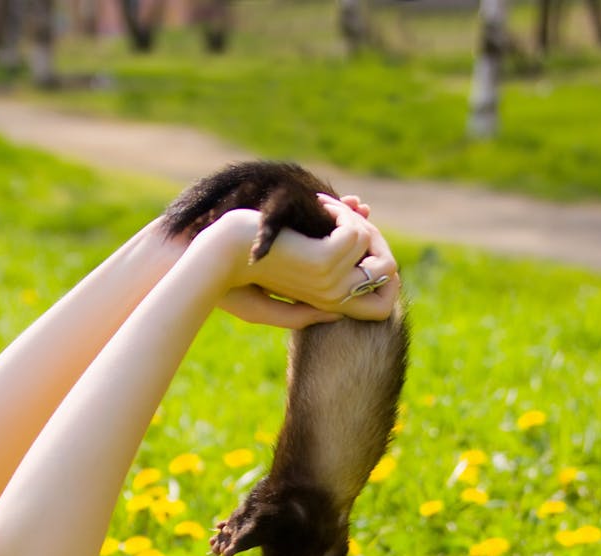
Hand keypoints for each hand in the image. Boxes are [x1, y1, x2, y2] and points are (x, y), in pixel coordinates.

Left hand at [207, 202, 398, 325]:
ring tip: (322, 205)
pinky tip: (319, 204)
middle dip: (367, 232)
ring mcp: (329, 282)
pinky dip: (340, 213)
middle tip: (341, 209)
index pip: (380, 303)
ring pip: (367, 242)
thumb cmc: (234, 279)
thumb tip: (339, 306)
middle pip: (384, 267)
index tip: (357, 231)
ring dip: (348, 216)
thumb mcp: (274, 296)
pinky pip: (354, 234)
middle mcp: (332, 298)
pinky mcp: (322, 263)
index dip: (380, 268)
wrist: (216, 261)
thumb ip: (306, 305)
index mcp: (323, 305)